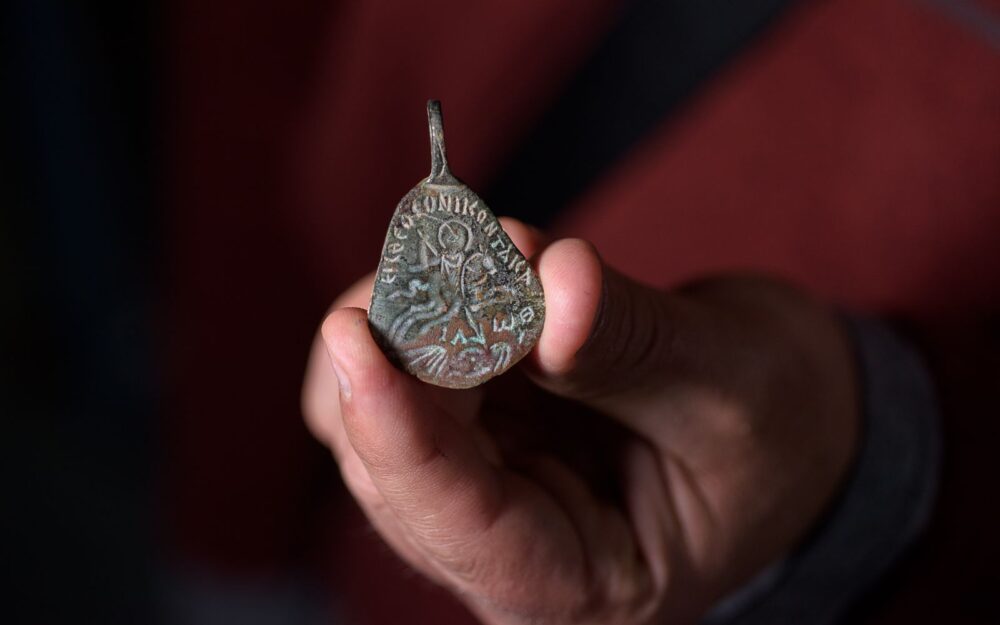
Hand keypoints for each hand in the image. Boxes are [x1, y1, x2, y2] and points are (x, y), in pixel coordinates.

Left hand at [302, 219, 858, 624]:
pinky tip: (482, 259)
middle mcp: (507, 542)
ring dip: (410, 317)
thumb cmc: (780, 430)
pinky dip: (432, 301)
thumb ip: (632, 343)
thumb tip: (549, 280)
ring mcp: (485, 477)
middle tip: (454, 251)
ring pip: (385, 408)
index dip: (400, 435)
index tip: (357, 335)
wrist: (790, 417)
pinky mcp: (481, 418)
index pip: (463, 528)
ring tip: (477, 249)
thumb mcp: (733, 388)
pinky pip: (414, 363)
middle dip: (409, 349)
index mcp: (577, 582)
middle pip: (394, 464)